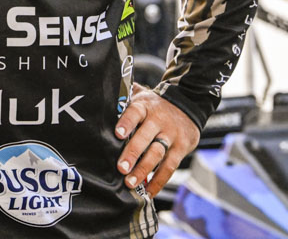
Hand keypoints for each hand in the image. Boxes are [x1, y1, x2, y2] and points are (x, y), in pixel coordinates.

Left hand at [115, 82, 199, 197]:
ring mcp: (171, 135)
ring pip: (157, 154)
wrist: (188, 105)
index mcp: (145, 106)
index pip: (135, 113)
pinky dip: (159, 181)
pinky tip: (148, 192)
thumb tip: (100, 97)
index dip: (126, 123)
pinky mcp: (181, 148)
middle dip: (133, 153)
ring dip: (143, 170)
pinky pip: (170, 167)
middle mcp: (159, 120)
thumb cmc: (154, 105)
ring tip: (130, 183)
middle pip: (145, 137)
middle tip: (121, 168)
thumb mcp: (141, 96)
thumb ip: (124, 98)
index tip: (118, 134)